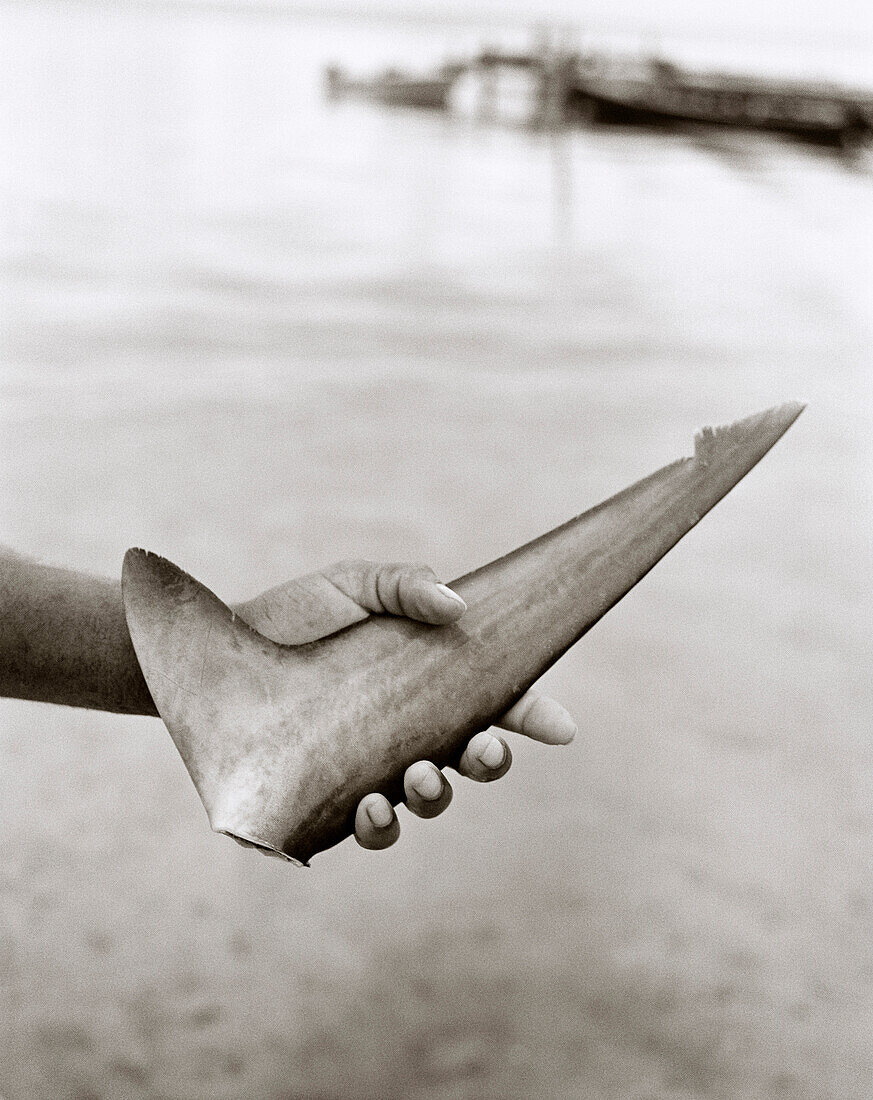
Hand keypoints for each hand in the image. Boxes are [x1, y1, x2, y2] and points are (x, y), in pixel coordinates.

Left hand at [234, 561, 575, 851]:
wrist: (217, 651)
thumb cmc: (295, 617)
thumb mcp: (355, 586)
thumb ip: (406, 586)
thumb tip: (457, 608)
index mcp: (425, 683)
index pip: (494, 703)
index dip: (531, 716)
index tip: (561, 727)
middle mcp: (406, 732)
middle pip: (469, 760)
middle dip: (488, 763)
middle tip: (483, 751)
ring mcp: (369, 769)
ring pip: (425, 801)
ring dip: (435, 797)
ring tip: (418, 779)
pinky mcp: (325, 802)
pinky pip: (364, 831)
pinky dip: (379, 827)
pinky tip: (370, 808)